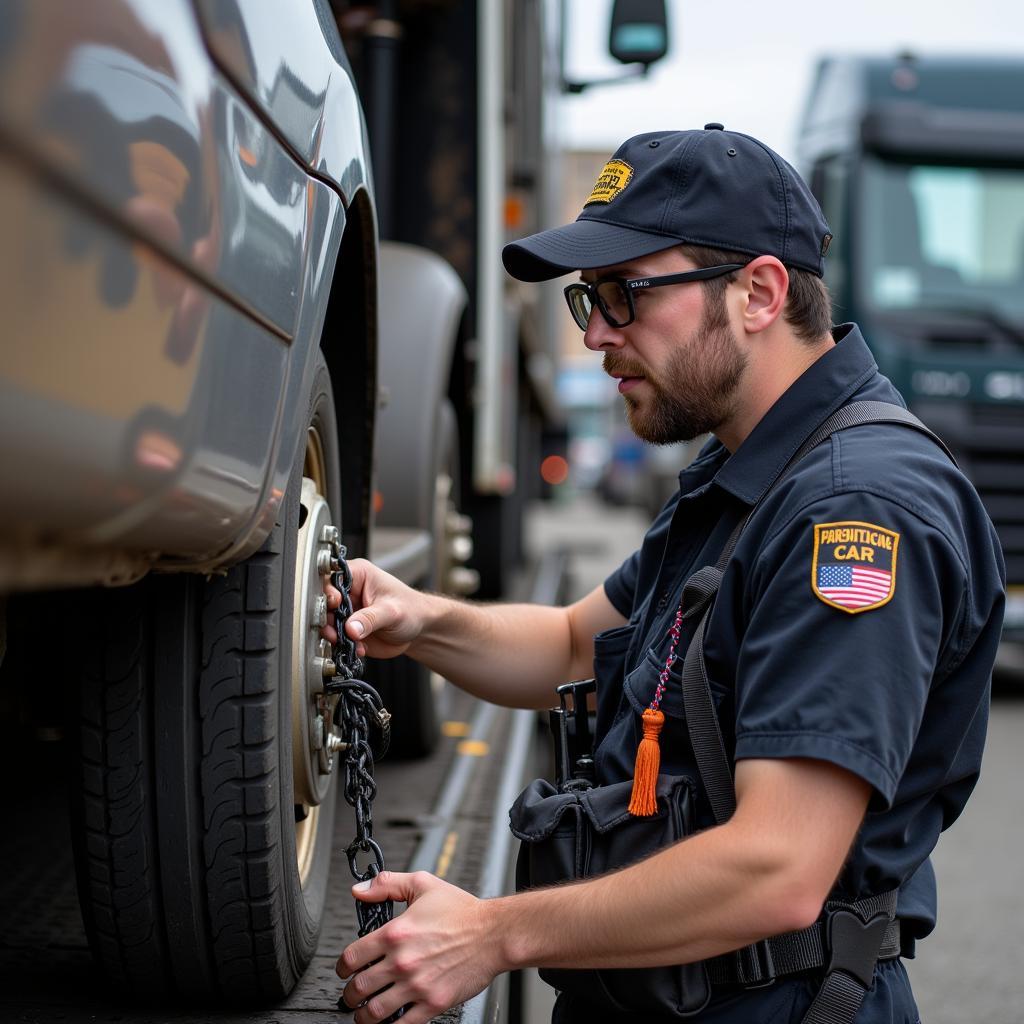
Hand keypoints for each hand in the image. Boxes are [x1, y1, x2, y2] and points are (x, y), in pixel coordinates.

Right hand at [321, 559, 423, 658]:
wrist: (419, 630)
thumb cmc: (411, 610)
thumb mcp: (392, 611)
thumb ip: (370, 619)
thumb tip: (351, 627)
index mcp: (358, 576)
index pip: (332, 578)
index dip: (328, 592)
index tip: (333, 604)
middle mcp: (349, 593)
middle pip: (324, 602)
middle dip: (327, 618)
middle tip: (336, 631)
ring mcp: (348, 612)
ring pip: (327, 622)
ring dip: (334, 635)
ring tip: (347, 642)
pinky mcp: (349, 629)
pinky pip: (336, 638)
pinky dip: (343, 645)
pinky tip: (358, 648)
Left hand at [336, 871, 504, 1022]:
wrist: (494, 934)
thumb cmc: (462, 911)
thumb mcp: (422, 885)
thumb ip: (387, 884)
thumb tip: (360, 890)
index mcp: (396, 933)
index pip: (351, 957)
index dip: (341, 966)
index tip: (344, 970)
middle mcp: (402, 961)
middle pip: (359, 987)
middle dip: (349, 995)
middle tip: (351, 995)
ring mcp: (416, 985)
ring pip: (374, 1011)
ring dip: (363, 1015)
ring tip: (363, 1013)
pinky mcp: (433, 1003)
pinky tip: (389, 1020)